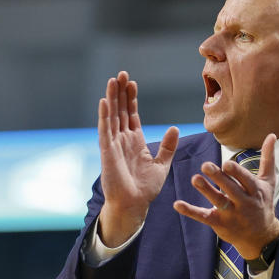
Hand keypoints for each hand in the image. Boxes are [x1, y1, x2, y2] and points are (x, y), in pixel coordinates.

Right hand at [98, 71, 178, 245]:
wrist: (134, 205)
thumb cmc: (145, 189)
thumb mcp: (162, 165)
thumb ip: (168, 147)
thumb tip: (174, 127)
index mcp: (135, 142)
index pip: (131, 115)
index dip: (131, 99)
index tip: (132, 83)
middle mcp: (122, 140)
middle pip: (120, 111)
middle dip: (120, 92)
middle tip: (121, 74)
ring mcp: (113, 145)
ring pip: (112, 116)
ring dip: (112, 99)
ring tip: (113, 81)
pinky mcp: (107, 152)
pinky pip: (105, 131)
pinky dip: (104, 116)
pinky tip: (104, 101)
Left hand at [173, 133, 278, 259]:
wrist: (261, 236)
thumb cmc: (263, 203)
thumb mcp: (268, 182)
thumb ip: (268, 158)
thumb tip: (272, 135)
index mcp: (255, 191)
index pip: (246, 180)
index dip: (236, 173)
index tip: (226, 163)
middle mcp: (244, 203)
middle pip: (231, 190)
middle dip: (219, 179)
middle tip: (206, 166)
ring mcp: (231, 214)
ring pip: (218, 201)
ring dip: (206, 190)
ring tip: (195, 179)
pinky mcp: (219, 223)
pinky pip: (204, 217)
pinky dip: (190, 211)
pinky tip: (178, 204)